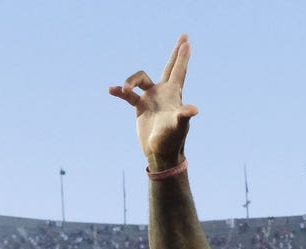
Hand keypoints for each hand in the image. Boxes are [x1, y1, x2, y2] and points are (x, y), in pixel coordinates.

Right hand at [109, 34, 199, 168]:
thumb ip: (183, 116)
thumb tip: (193, 110)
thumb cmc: (171, 141)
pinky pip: (128, 95)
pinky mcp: (140, 108)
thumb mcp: (177, 126)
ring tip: (123, 91)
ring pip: (140, 80)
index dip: (182, 56)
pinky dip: (120, 92)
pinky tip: (112, 90)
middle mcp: (163, 94)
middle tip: (183, 38)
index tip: (187, 41)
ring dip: (130, 82)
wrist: (160, 154)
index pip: (178, 71)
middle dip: (176, 54)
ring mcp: (151, 100)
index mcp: (173, 94)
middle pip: (169, 68)